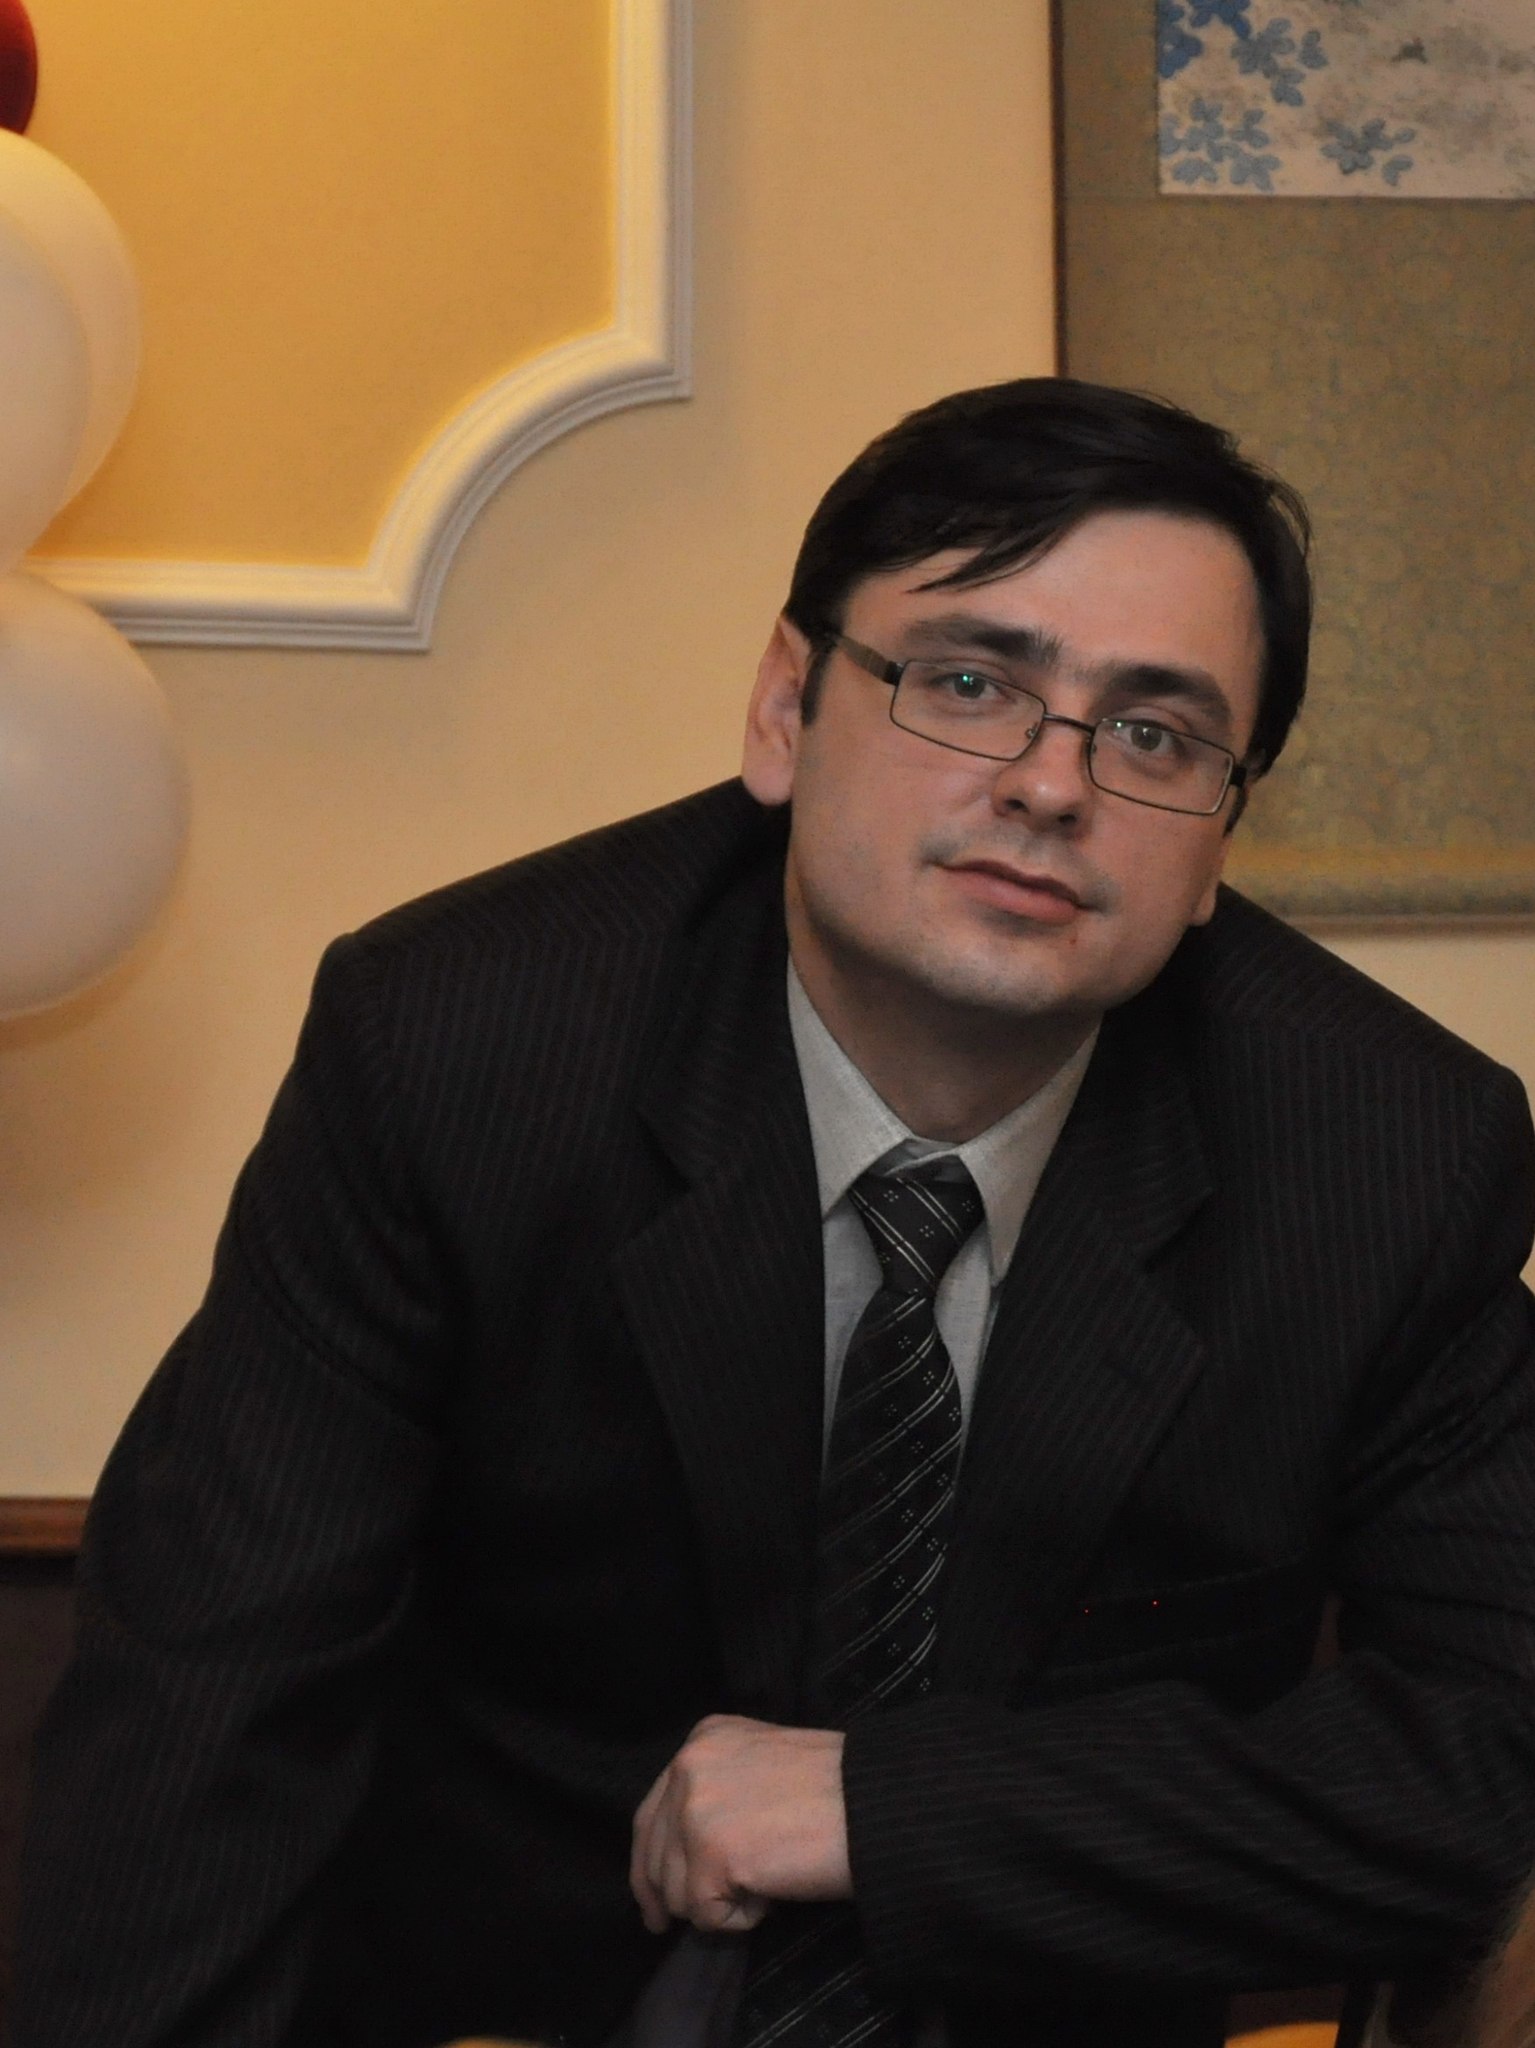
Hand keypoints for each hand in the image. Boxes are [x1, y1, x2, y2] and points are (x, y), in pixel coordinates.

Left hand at [630, 1714, 850, 1935]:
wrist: (875, 1802)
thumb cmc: (836, 1789)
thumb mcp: (760, 1765)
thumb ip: (718, 1790)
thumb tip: (684, 1850)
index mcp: (702, 1739)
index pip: (653, 1813)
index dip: (651, 1861)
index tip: (656, 1898)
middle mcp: (689, 1766)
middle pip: (653, 1854)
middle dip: (665, 1896)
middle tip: (673, 1925)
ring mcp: (696, 1810)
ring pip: (678, 1892)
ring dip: (718, 1904)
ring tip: (765, 1886)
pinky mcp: (713, 1855)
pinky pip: (707, 1915)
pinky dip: (740, 1919)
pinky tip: (772, 1895)